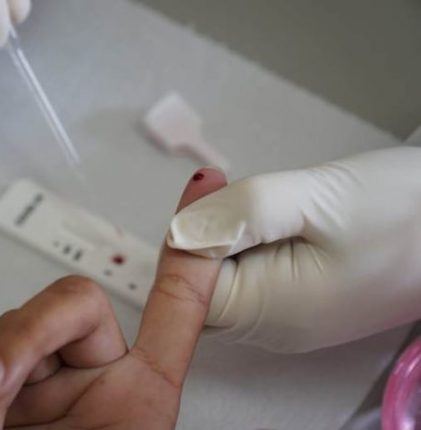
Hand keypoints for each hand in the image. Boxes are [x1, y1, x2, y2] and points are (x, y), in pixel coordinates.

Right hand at [0, 168, 225, 428]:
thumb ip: (91, 401)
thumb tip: (17, 369)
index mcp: (139, 394)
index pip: (177, 305)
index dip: (194, 247)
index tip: (207, 190)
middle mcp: (92, 374)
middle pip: (70, 301)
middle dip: (27, 340)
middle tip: (0, 396)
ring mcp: (41, 376)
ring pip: (7, 326)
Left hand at [168, 146, 420, 351]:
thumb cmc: (403, 213)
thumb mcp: (316, 199)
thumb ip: (241, 214)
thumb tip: (180, 233)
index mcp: (268, 311)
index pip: (187, 285)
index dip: (186, 235)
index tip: (209, 187)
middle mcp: (270, 328)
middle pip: (199, 285)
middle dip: (205, 234)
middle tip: (230, 189)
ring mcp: (286, 320)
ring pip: (224, 278)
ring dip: (227, 236)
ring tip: (265, 203)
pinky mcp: (300, 303)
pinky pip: (251, 276)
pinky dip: (247, 244)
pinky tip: (273, 220)